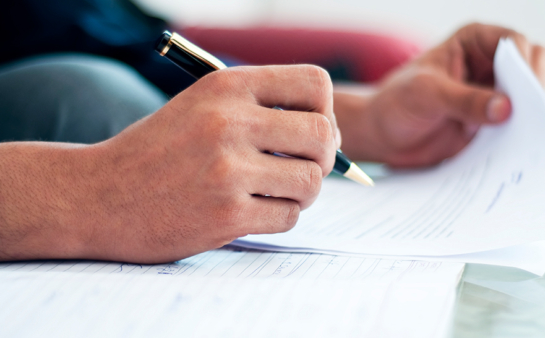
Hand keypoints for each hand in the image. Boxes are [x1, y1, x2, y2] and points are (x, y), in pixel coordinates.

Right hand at [0, 65, 339, 262]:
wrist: (99, 195)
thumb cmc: (157, 150)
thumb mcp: (202, 106)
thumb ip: (260, 109)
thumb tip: (330, 134)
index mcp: (226, 86)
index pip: (315, 84)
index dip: (323, 110)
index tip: (306, 132)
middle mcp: (229, 122)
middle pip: (323, 134)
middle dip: (323, 157)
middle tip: (300, 168)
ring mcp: (227, 171)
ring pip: (312, 180)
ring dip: (303, 192)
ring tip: (276, 192)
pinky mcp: (226, 215)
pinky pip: (289, 216)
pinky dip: (280, 216)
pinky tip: (253, 211)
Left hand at [335, 23, 544, 166]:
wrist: (382, 136)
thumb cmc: (395, 104)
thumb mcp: (425, 95)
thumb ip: (463, 100)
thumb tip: (506, 108)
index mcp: (474, 42)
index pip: (516, 44)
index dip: (524, 67)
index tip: (519, 95)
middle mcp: (489, 65)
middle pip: (533, 70)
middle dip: (532, 93)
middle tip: (520, 118)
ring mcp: (492, 95)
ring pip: (530, 101)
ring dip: (528, 119)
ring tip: (514, 138)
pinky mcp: (491, 123)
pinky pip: (517, 128)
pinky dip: (516, 138)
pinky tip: (507, 150)